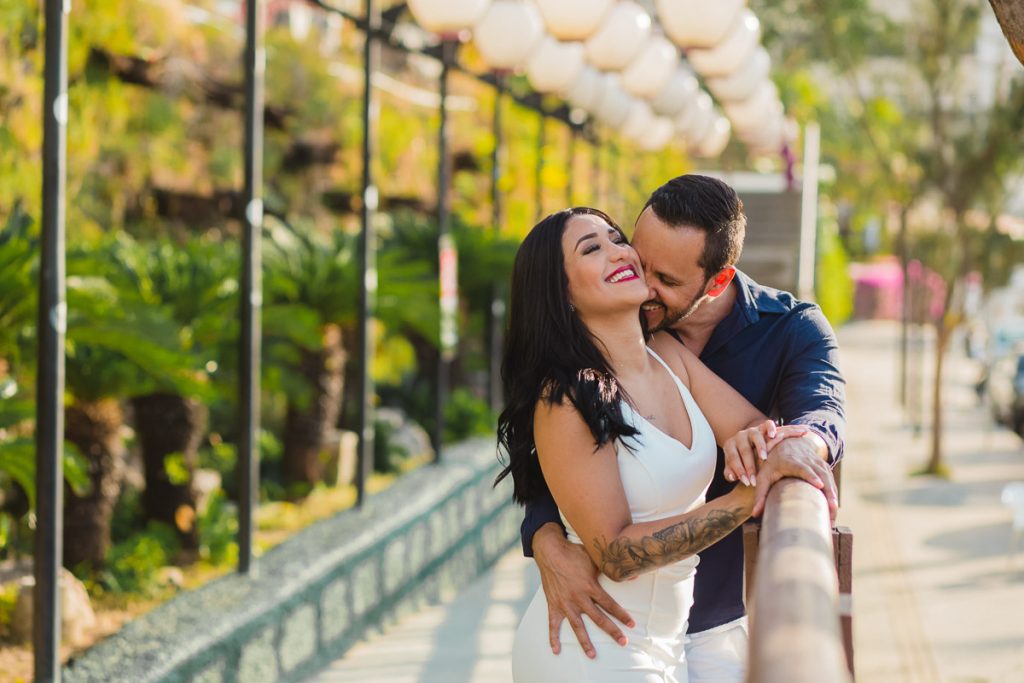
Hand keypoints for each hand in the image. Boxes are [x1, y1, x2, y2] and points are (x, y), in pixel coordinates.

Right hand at [532, 523, 634, 658]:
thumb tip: (633, 574)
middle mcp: (578, 597)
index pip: (609, 604)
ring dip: (585, 641)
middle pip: (598, 618)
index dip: (621, 615)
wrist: (550, 551)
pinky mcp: (553, 604)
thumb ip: (611, 568)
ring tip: (593, 655)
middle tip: (623, 642)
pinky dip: (553, 637)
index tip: (632, 625)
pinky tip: (556, 650)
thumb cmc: (574, 553)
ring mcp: (565, 603)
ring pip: (577, 626)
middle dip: (612, 631)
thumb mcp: (594, 558)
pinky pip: (553, 624)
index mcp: (590, 586)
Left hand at [723, 420, 808, 486]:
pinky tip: (774, 436)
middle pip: (744, 449)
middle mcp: (740, 436)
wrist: (751, 443)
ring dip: (760, 447)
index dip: (739, 471)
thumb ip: (730, 472)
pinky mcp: (763, 426)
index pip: (733, 458)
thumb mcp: (734, 465)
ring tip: (764, 458)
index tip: (748, 483)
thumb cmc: (743, 460)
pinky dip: (771, 428)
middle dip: (750, 466)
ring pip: (755, 436)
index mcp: (730, 446)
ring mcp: (752, 430)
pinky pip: (767, 424)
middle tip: (755, 479)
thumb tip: (732, 477)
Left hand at [751, 432, 838, 520]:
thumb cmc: (772, 463)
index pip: (803, 468)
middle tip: (832, 508)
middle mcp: (807, 460)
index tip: (819, 485)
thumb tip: (754, 514)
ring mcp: (817, 463)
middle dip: (828, 491)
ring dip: (833, 496)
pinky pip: (831, 482)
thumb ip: (760, 494)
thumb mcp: (764, 476)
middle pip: (821, 475)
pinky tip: (833, 510)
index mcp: (790, 461)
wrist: (788, 444)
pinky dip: (834, 495)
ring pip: (829, 479)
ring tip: (833, 515)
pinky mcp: (824, 468)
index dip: (811, 476)